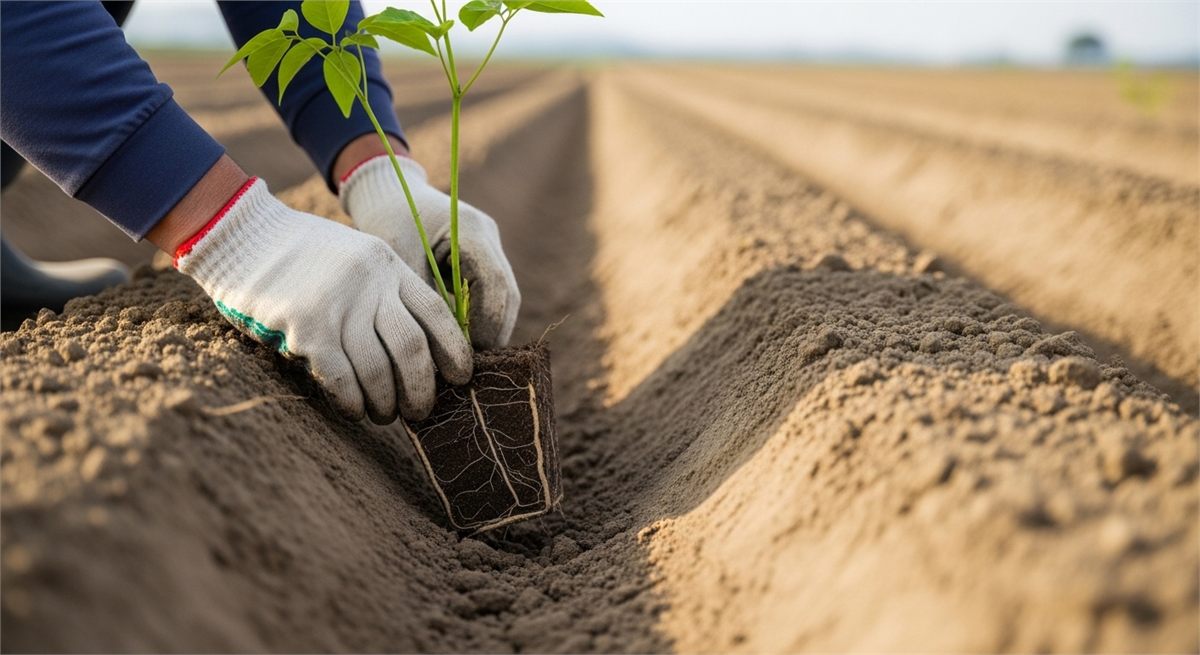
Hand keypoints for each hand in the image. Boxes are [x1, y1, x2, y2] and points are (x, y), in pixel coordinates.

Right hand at [175, 177, 471, 422]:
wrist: (240, 234)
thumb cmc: (298, 255)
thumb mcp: (355, 258)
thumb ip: (383, 293)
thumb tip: (415, 352)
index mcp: (388, 265)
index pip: (437, 313)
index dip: (454, 350)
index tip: (461, 378)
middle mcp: (370, 283)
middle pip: (412, 347)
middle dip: (422, 388)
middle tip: (421, 411)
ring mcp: (338, 304)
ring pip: (378, 368)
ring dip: (385, 402)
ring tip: (384, 416)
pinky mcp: (306, 326)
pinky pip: (341, 377)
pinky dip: (352, 400)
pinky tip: (354, 410)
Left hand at [340, 155, 520, 349]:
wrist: (385, 191)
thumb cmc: (387, 219)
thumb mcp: (398, 259)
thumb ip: (422, 299)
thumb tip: (436, 347)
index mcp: (473, 231)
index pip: (496, 286)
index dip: (488, 325)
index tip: (468, 356)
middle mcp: (489, 238)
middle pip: (507, 295)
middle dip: (492, 333)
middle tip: (471, 366)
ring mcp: (489, 247)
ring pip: (502, 298)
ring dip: (487, 329)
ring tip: (465, 359)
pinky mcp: (479, 258)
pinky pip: (488, 295)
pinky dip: (477, 318)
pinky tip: (459, 342)